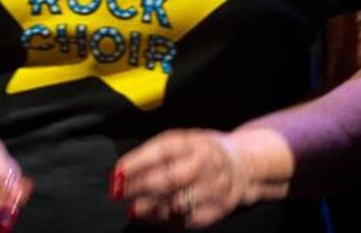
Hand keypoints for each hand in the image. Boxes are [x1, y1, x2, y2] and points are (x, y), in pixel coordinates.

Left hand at [114, 129, 251, 228]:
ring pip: (176, 202)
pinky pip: (186, 219)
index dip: (137, 163)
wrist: (244, 167)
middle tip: (119, 194)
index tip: (117, 174)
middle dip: (139, 188)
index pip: (163, 151)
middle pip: (169, 178)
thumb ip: (158, 152)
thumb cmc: (205, 153)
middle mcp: (206, 164)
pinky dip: (165, 220)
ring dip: (149, 207)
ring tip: (134, 208)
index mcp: (196, 143)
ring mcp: (212, 188)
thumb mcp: (187, 140)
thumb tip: (124, 171)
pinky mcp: (216, 209)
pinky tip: (153, 216)